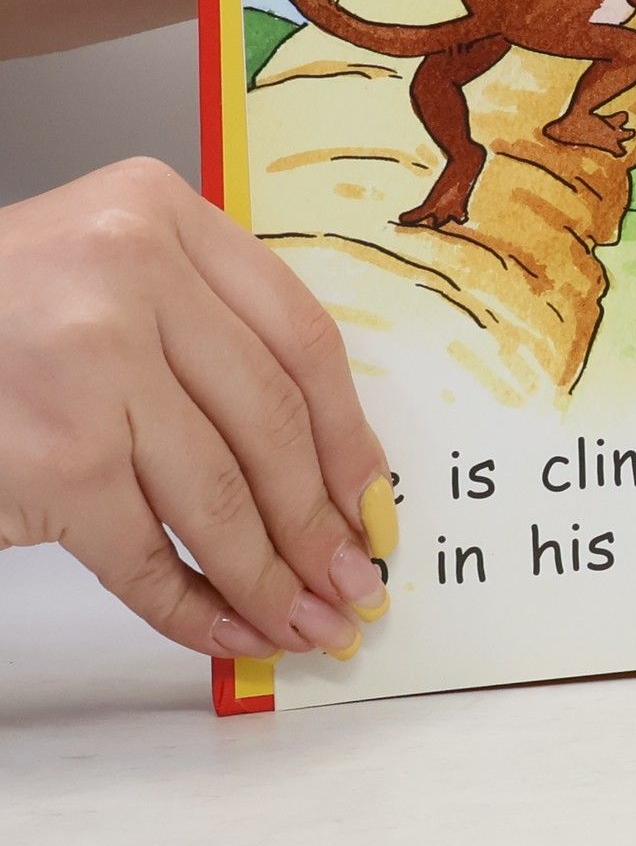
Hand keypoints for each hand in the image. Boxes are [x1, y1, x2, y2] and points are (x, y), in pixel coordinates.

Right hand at [0, 160, 393, 657]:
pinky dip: (192, 605)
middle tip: (352, 582)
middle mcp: (129, 276)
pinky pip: (146, 552)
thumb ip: (199, 331)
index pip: (301, 335)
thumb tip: (321, 462)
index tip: (374, 499)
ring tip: (306, 622)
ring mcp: (88, 368)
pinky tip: (228, 630)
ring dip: (272, 577)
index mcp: (159, 214)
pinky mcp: (50, 458)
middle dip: (322, 521)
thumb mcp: (102, 277)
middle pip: (272, 421)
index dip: (350, 433)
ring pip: (220, 495)